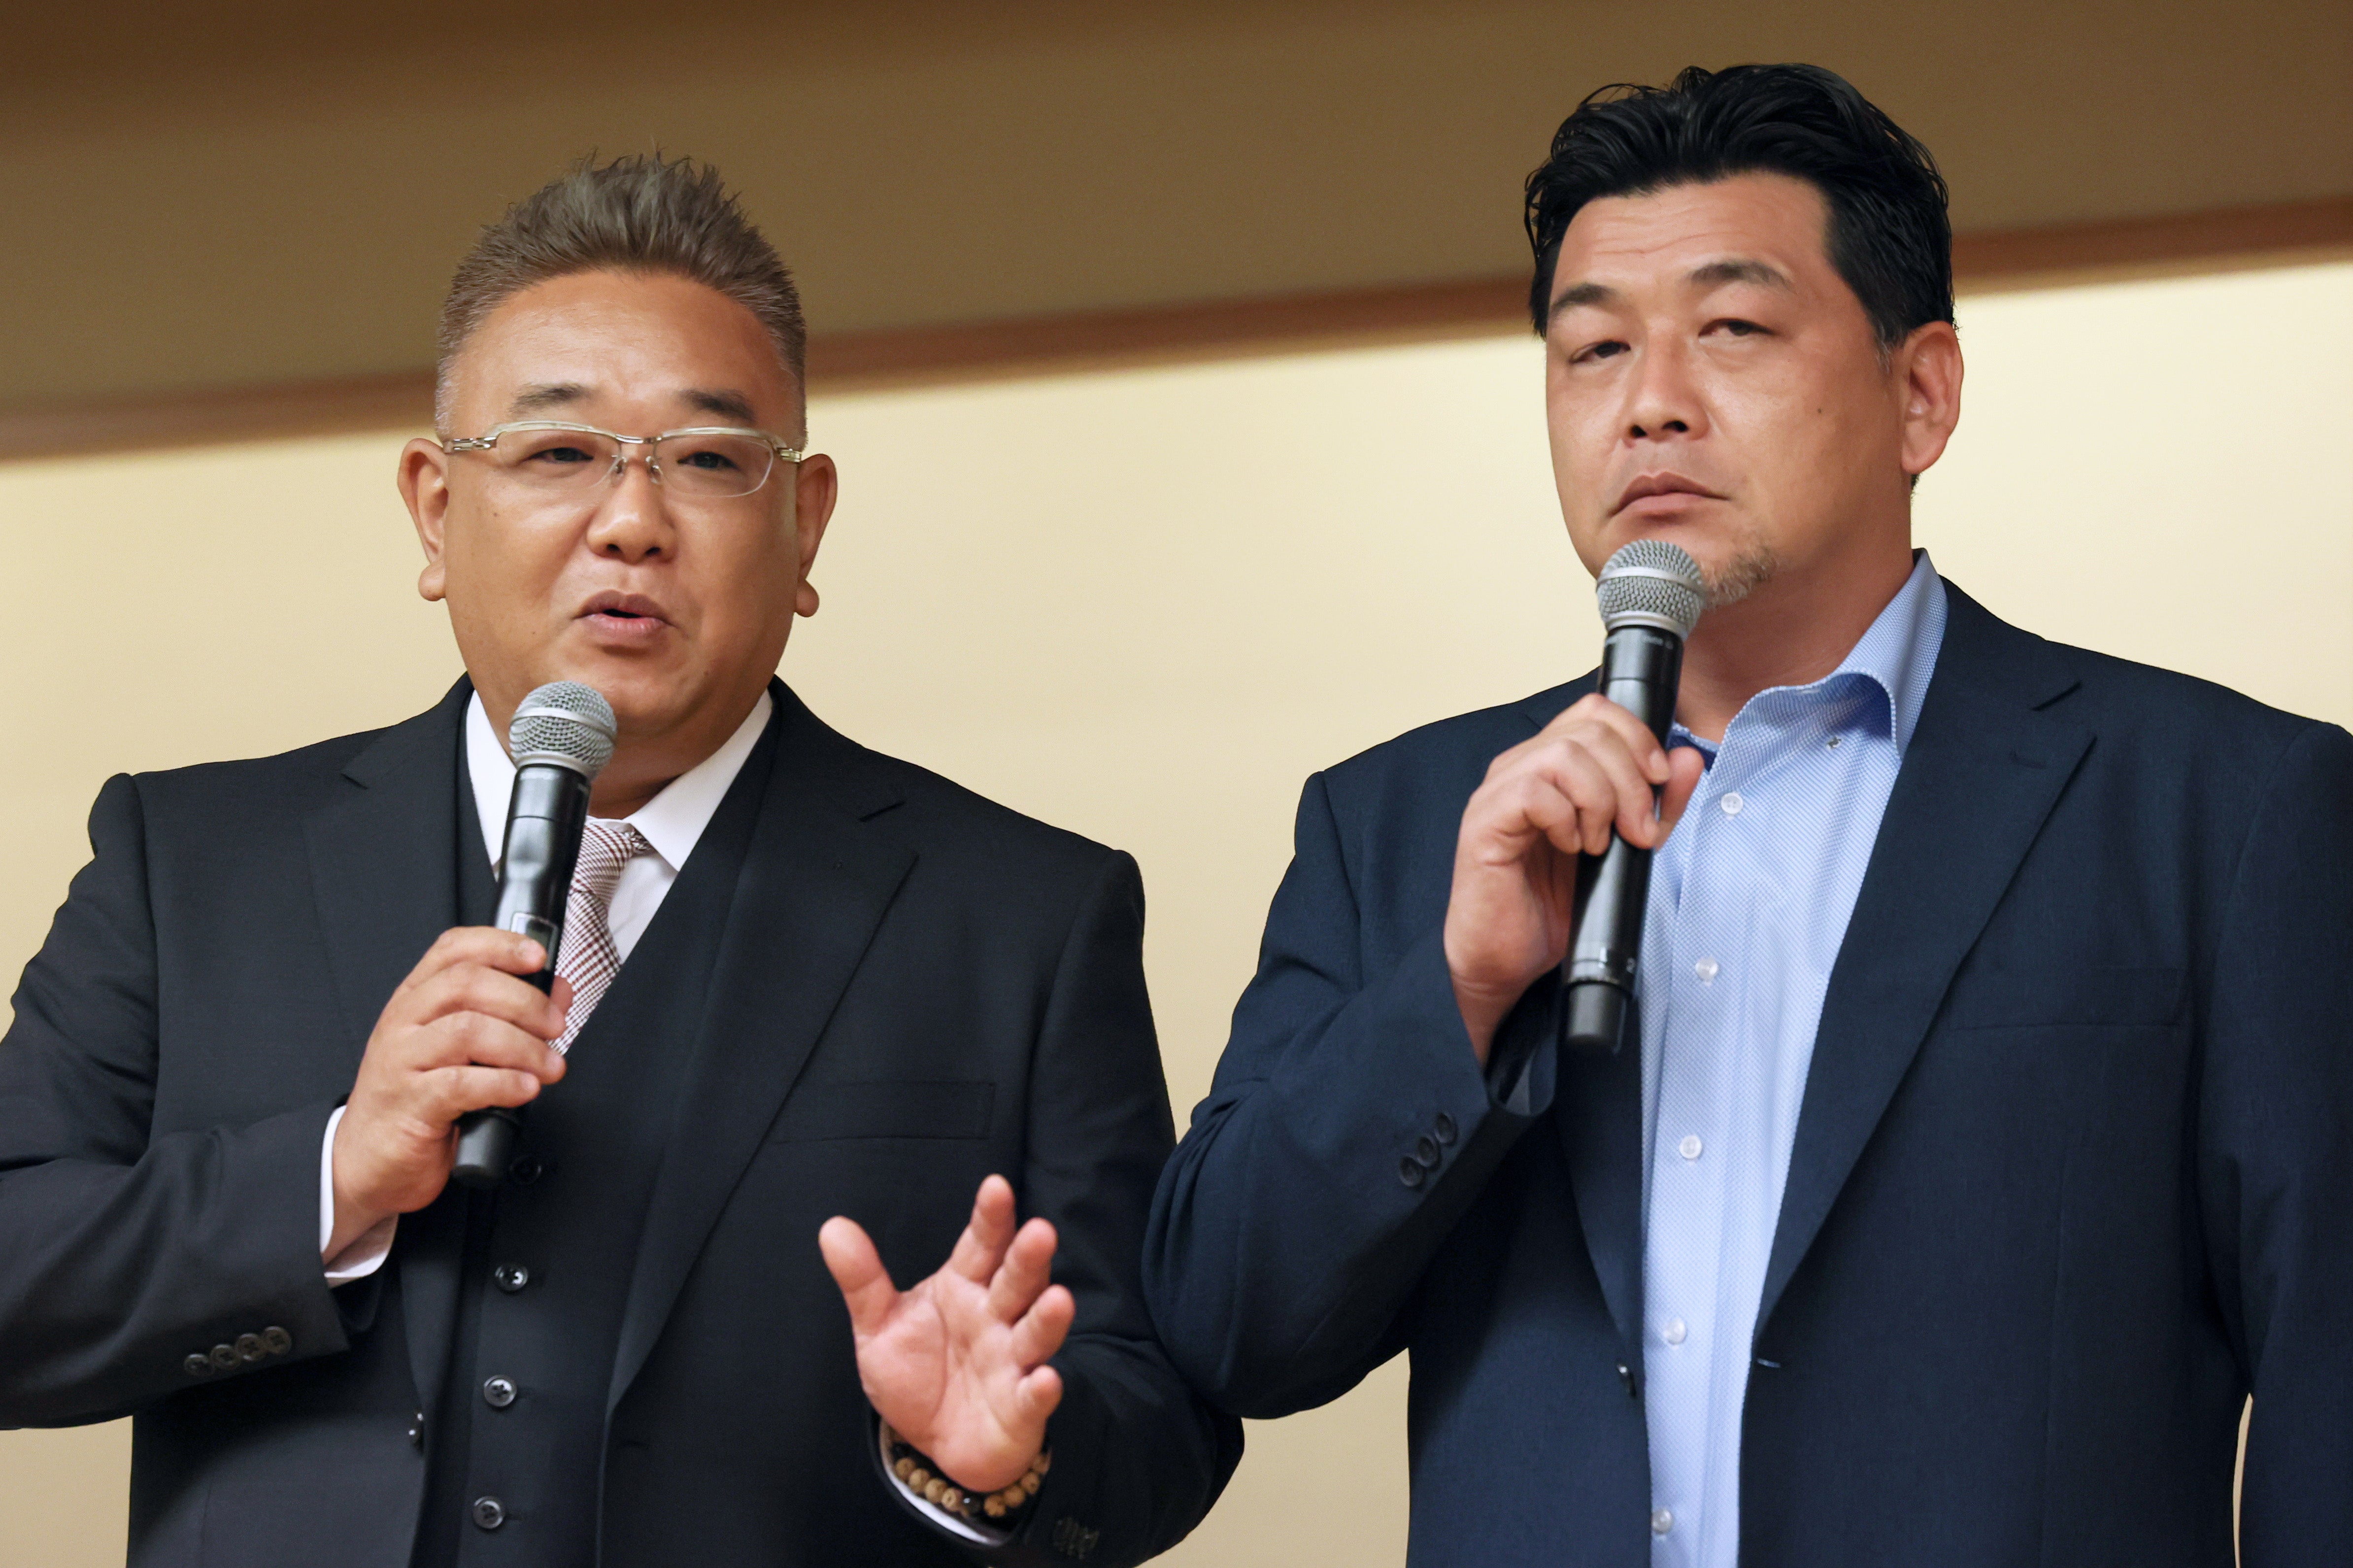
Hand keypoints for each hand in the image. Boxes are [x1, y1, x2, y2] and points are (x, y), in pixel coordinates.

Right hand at [328, 928, 570, 1257]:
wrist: (367, 1162)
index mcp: (415, 1000)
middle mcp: (404, 1023)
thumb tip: (558, 993)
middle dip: (525, 1000)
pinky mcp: (409, 1103)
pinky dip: (504, 1083)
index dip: (500, 944)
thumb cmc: (416, 1102)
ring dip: (523, 1046)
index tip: (538, 956)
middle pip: (467, 984)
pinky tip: (525, 1089)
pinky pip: (461, 1082)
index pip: (453, 949)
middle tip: (555, 1026)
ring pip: (467, 1029)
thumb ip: (507, 1017)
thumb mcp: (461, 1050)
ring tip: (549, 1066)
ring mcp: (402, 1061)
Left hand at [819, 1174, 1070, 1493]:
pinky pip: (1034, 1396)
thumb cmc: (916, 1374)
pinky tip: (1046, 1379)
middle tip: (1040, 1231)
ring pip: (1035, 1333)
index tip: (995, 1186)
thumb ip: (863, 1280)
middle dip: (1029, 1257)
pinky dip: (1042, 1389)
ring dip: (1048, 1318)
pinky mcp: (1021, 1407)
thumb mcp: (880, 1326)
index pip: (981, 1245)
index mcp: (965, 1287)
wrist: (935, 1442)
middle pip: (1017, 1281)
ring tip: (1058, 1298)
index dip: (990, 1217)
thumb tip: (832, 1226)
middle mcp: (996, 1317)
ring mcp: (1013, 1360)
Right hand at [1444, 693, 1704, 1060]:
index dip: (1638, 738)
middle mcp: (1520, 766)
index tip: (1658, 783)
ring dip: (1599, 801)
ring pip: (1564, 755)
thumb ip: (1657, 804)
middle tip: (1636, 830)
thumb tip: (1687, 760)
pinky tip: (1570, 848)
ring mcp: (1498, 791)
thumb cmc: (1554, 902)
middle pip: (1589, 729)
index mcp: (1550, 763)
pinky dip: (1565, 820)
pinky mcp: (1483, 821)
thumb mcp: (1627, 847)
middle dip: (1631, 779)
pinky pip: (1533, 792)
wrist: (1508, 957)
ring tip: (1600, 843)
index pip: (1596, 711)